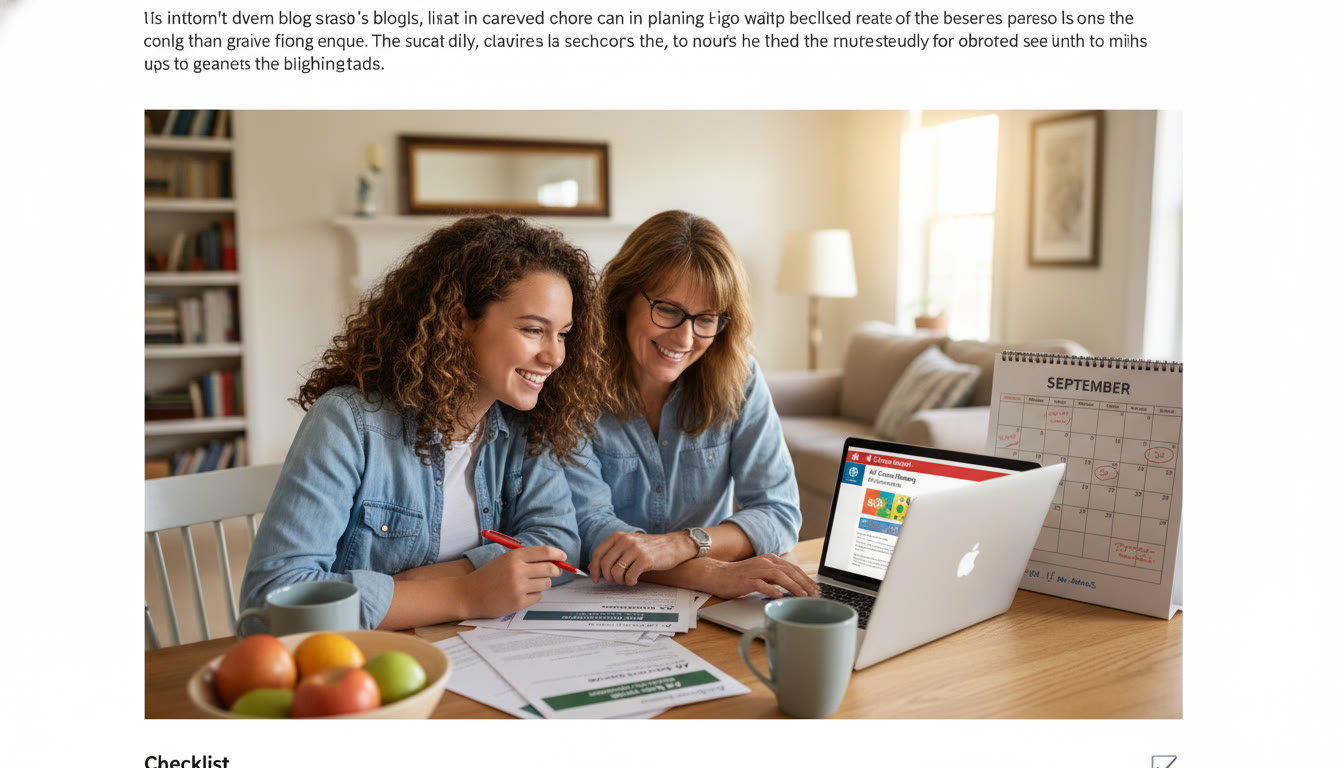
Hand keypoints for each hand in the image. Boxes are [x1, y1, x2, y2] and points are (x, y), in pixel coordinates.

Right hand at [461, 545, 563, 617]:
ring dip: (542, 583)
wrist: (468, 594)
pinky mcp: (518, 602)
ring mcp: (518, 587)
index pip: (545, 552)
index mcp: (514, 556)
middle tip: (554, 572)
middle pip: (550, 569)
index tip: (563, 557)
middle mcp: (518, 570)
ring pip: (546, 584)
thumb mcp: (505, 559)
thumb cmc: (488, 575)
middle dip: (556, 570)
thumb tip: (553, 560)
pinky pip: (538, 597)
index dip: (558, 554)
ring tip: (529, 584)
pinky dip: (534, 595)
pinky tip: (521, 594)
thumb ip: (526, 558)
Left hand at [591, 531, 696, 585]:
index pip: (598, 553)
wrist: (674, 545)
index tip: (596, 579)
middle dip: (608, 577)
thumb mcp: (629, 546)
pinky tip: (635, 580)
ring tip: (627, 580)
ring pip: (616, 572)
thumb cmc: (651, 547)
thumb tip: (592, 567)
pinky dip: (630, 582)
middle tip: (617, 580)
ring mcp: (635, 549)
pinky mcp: (645, 559)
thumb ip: (612, 554)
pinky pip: (629, 577)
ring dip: (620, 581)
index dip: (594, 568)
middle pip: (605, 565)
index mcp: (618, 536)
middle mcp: (625, 541)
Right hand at [702, 554, 819, 599]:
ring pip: (779, 576)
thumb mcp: (761, 573)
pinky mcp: (745, 580)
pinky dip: (771, 589)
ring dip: (793, 586)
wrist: (716, 574)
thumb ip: (776, 577)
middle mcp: (765, 562)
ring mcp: (755, 570)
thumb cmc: (739, 576)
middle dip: (805, 583)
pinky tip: (779, 595)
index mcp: (770, 559)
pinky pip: (760, 584)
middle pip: (790, 571)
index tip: (816, 590)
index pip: (793, 568)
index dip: (806, 579)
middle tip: (815, 595)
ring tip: (802, 596)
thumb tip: (794, 587)